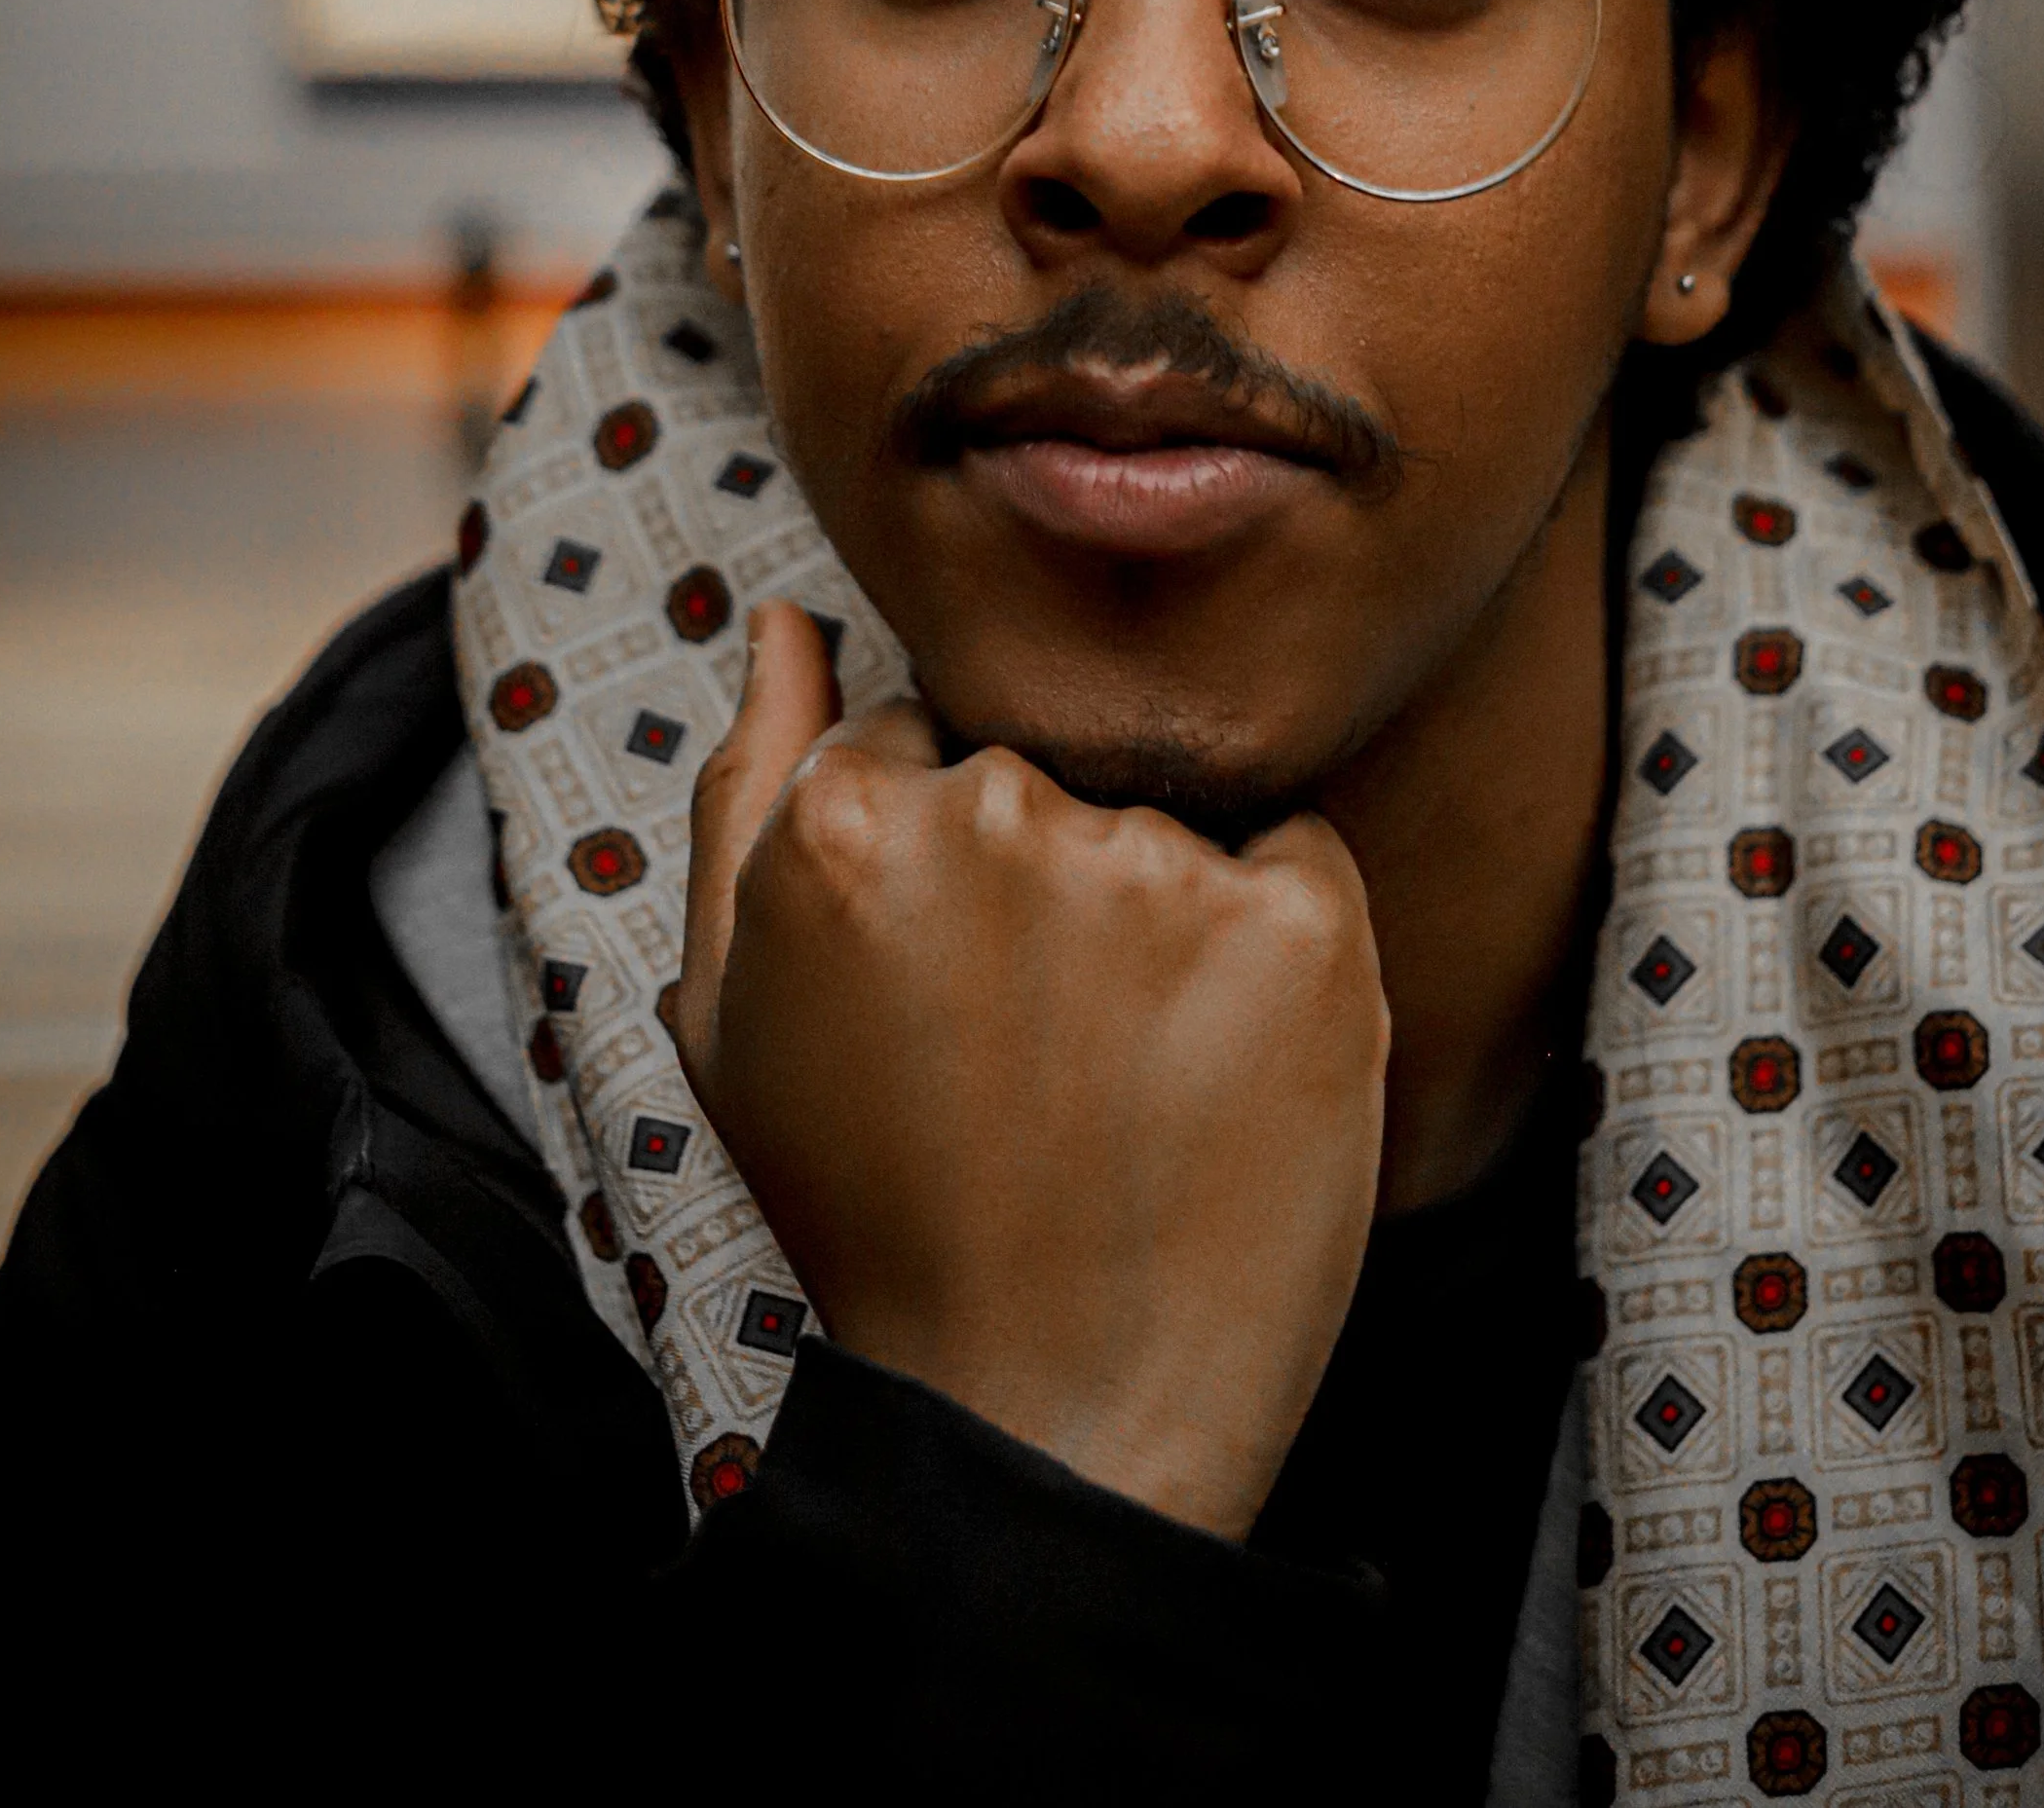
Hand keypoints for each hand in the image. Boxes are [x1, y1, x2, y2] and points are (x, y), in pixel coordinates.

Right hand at [668, 603, 1388, 1540]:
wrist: (1048, 1426)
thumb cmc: (873, 1220)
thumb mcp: (737, 1013)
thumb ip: (748, 787)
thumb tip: (788, 617)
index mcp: (848, 819)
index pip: (923, 742)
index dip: (940, 874)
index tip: (952, 995)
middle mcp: (1001, 813)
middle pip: (1046, 771)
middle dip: (1048, 881)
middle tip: (1035, 1062)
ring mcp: (1161, 864)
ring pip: (1170, 816)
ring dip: (1159, 917)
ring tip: (1122, 1086)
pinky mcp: (1307, 922)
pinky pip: (1297, 858)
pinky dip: (1274, 946)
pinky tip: (1220, 1070)